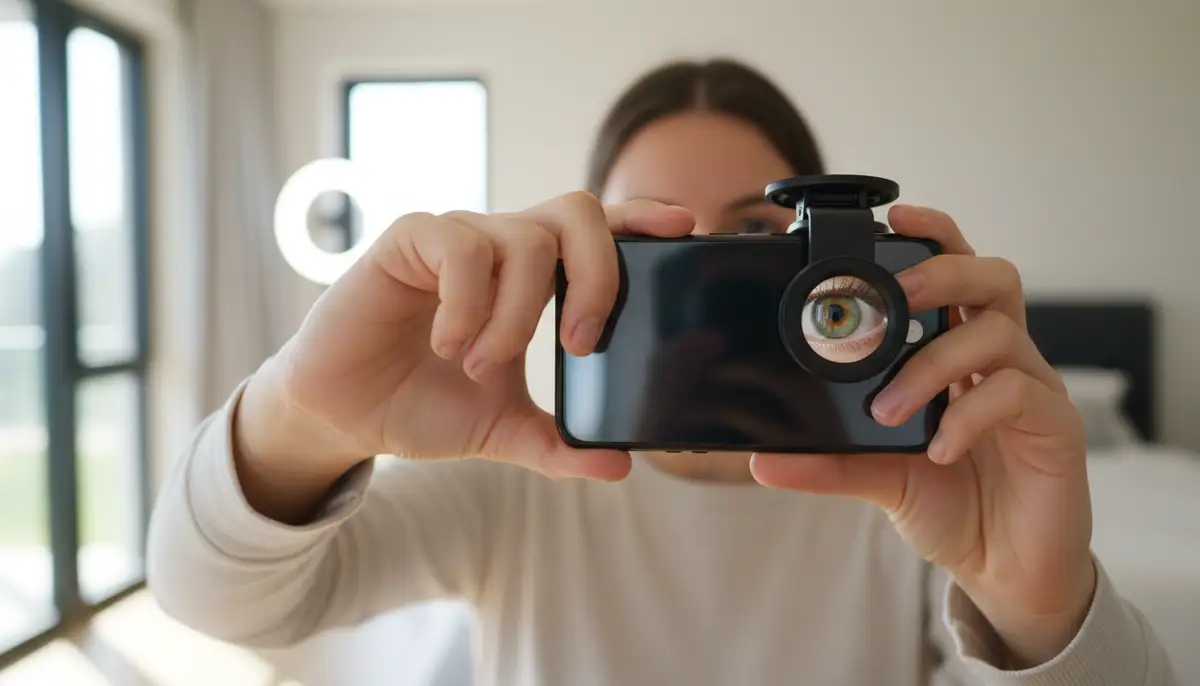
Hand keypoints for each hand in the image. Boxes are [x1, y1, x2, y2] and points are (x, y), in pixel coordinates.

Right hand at [237, 192, 694, 497]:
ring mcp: (457, 236)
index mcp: (533, 278)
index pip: (598, 231)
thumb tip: (620, 466)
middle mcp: (502, 245)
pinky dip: (468, 303)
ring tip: (483, 365)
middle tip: (583, 344)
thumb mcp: (503, 430)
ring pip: (523, 239)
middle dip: (598, 277)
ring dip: (517, 314)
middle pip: (577, 212)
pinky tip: (449, 344)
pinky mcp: (409, 239)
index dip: (640, 219)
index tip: (682, 229)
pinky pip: (461, 248)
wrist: (344, 413)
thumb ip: (559, 444)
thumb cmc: (424, 405)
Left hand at [749, 205, 1093, 667]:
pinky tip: (938, 449)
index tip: (891, 215)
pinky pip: (1019, 394)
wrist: (1005, 568)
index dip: (931, 235)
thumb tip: (763, 459)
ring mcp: (1033, 388)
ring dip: (935, 361)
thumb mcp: (879, 478)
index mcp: (958, 352)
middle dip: (941, 271)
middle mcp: (1000, 359)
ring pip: (1000, 330)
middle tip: (895, 293)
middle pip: (992, 276)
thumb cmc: (950, 504)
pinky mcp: (1056, 428)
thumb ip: (830, 461)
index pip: (953, 272)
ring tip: (890, 407)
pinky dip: (968, 416)